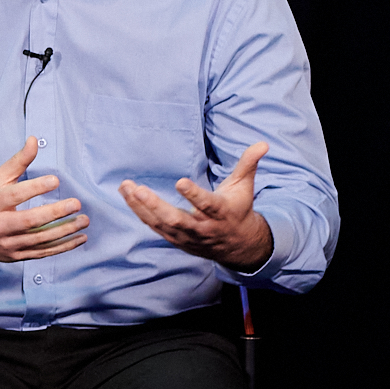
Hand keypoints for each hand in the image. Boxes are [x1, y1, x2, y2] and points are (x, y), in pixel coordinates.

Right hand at [0, 137, 88, 271]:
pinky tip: (79, 238)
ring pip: (40, 239)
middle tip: (76, 203)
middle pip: (30, 221)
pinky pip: (42, 253)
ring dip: (65, 231)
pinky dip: (63, 247)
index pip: (15, 195)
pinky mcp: (15, 256)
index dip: (36, 187)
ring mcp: (7, 244)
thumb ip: (17, 161)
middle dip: (55, 213)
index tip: (56, 180)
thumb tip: (34, 140)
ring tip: (84, 220)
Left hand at [120, 140, 273, 269]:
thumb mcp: (245, 186)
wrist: (237, 245)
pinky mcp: (174, 239)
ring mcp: (186, 235)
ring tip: (126, 186)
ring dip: (141, 206)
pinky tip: (128, 195)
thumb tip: (263, 143)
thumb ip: (249, 164)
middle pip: (176, 219)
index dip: (193, 195)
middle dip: (155, 205)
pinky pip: (153, 226)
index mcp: (220, 212)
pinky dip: (139, 212)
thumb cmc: (238, 209)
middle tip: (137, 189)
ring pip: (160, 223)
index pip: (207, 204)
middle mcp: (202, 227)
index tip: (180, 181)